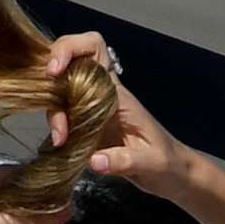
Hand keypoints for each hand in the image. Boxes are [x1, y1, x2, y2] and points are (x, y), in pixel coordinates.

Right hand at [45, 32, 187, 201]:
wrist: (173, 174)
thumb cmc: (166, 163)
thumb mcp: (150, 163)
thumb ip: (124, 161)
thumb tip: (93, 162)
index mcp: (118, 94)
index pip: (94, 49)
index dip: (71, 49)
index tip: (55, 71)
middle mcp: (102, 96)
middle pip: (70, 67)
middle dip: (53, 82)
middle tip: (52, 114)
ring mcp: (93, 112)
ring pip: (63, 95)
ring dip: (54, 112)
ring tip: (60, 141)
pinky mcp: (88, 130)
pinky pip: (65, 118)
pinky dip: (57, 128)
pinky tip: (61, 147)